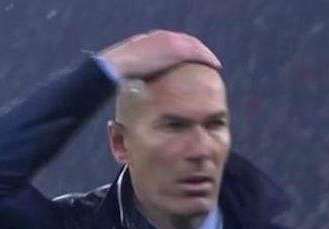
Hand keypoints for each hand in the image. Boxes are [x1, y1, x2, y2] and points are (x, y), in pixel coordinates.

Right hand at [99, 30, 221, 79]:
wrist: (113, 69)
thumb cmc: (113, 77)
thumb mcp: (126, 75)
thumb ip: (135, 77)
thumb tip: (136, 91)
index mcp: (147, 41)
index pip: (170, 44)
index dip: (182, 53)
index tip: (189, 63)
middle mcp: (159, 37)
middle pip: (185, 42)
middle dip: (196, 52)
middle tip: (206, 62)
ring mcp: (168, 41)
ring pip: (193, 46)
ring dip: (204, 54)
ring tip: (213, 64)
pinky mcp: (175, 48)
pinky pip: (197, 52)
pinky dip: (207, 58)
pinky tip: (215, 65)